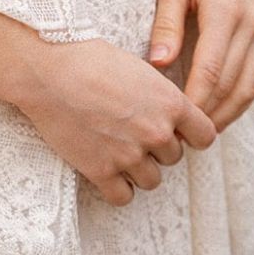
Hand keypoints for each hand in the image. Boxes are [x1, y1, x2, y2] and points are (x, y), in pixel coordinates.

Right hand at [14, 38, 217, 206]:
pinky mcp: (101, 171)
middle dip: (156, 147)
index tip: (178, 131)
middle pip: (174, 158)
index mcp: (170, 103)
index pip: (205, 136)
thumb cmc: (89, 58)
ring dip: (138, 168)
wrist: (48, 68)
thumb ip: (160, 96)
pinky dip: (116, 187)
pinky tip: (105, 168)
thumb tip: (168, 114)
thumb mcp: (138, 68)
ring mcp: (129, 155)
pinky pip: (122, 196)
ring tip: (116, 147)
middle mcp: (156, 133)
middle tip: (130, 129)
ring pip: (151, 180)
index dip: (192, 135)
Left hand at [147, 0, 253, 132]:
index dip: (193, 104)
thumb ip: (166, 22)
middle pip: (232, 87)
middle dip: (208, 117)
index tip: (172, 124)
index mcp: (225, 12)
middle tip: (181, 138)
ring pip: (249, 86)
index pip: (210, 73)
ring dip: (227, 113)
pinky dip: (241, 97)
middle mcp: (251, 25)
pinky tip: (220, 108)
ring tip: (199, 132)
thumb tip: (156, 65)